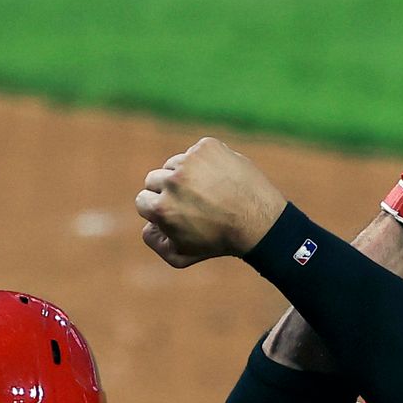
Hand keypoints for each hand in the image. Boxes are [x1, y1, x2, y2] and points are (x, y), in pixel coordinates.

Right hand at [135, 138, 288, 266]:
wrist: (259, 221)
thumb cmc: (220, 242)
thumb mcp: (182, 256)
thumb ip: (155, 242)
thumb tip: (147, 224)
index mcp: (161, 207)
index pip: (143, 199)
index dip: (159, 207)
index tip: (176, 211)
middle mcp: (172, 181)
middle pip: (154, 179)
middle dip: (169, 190)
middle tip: (193, 202)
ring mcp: (190, 161)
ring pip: (175, 164)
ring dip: (186, 175)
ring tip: (210, 192)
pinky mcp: (206, 147)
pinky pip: (196, 153)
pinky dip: (206, 163)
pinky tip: (220, 179)